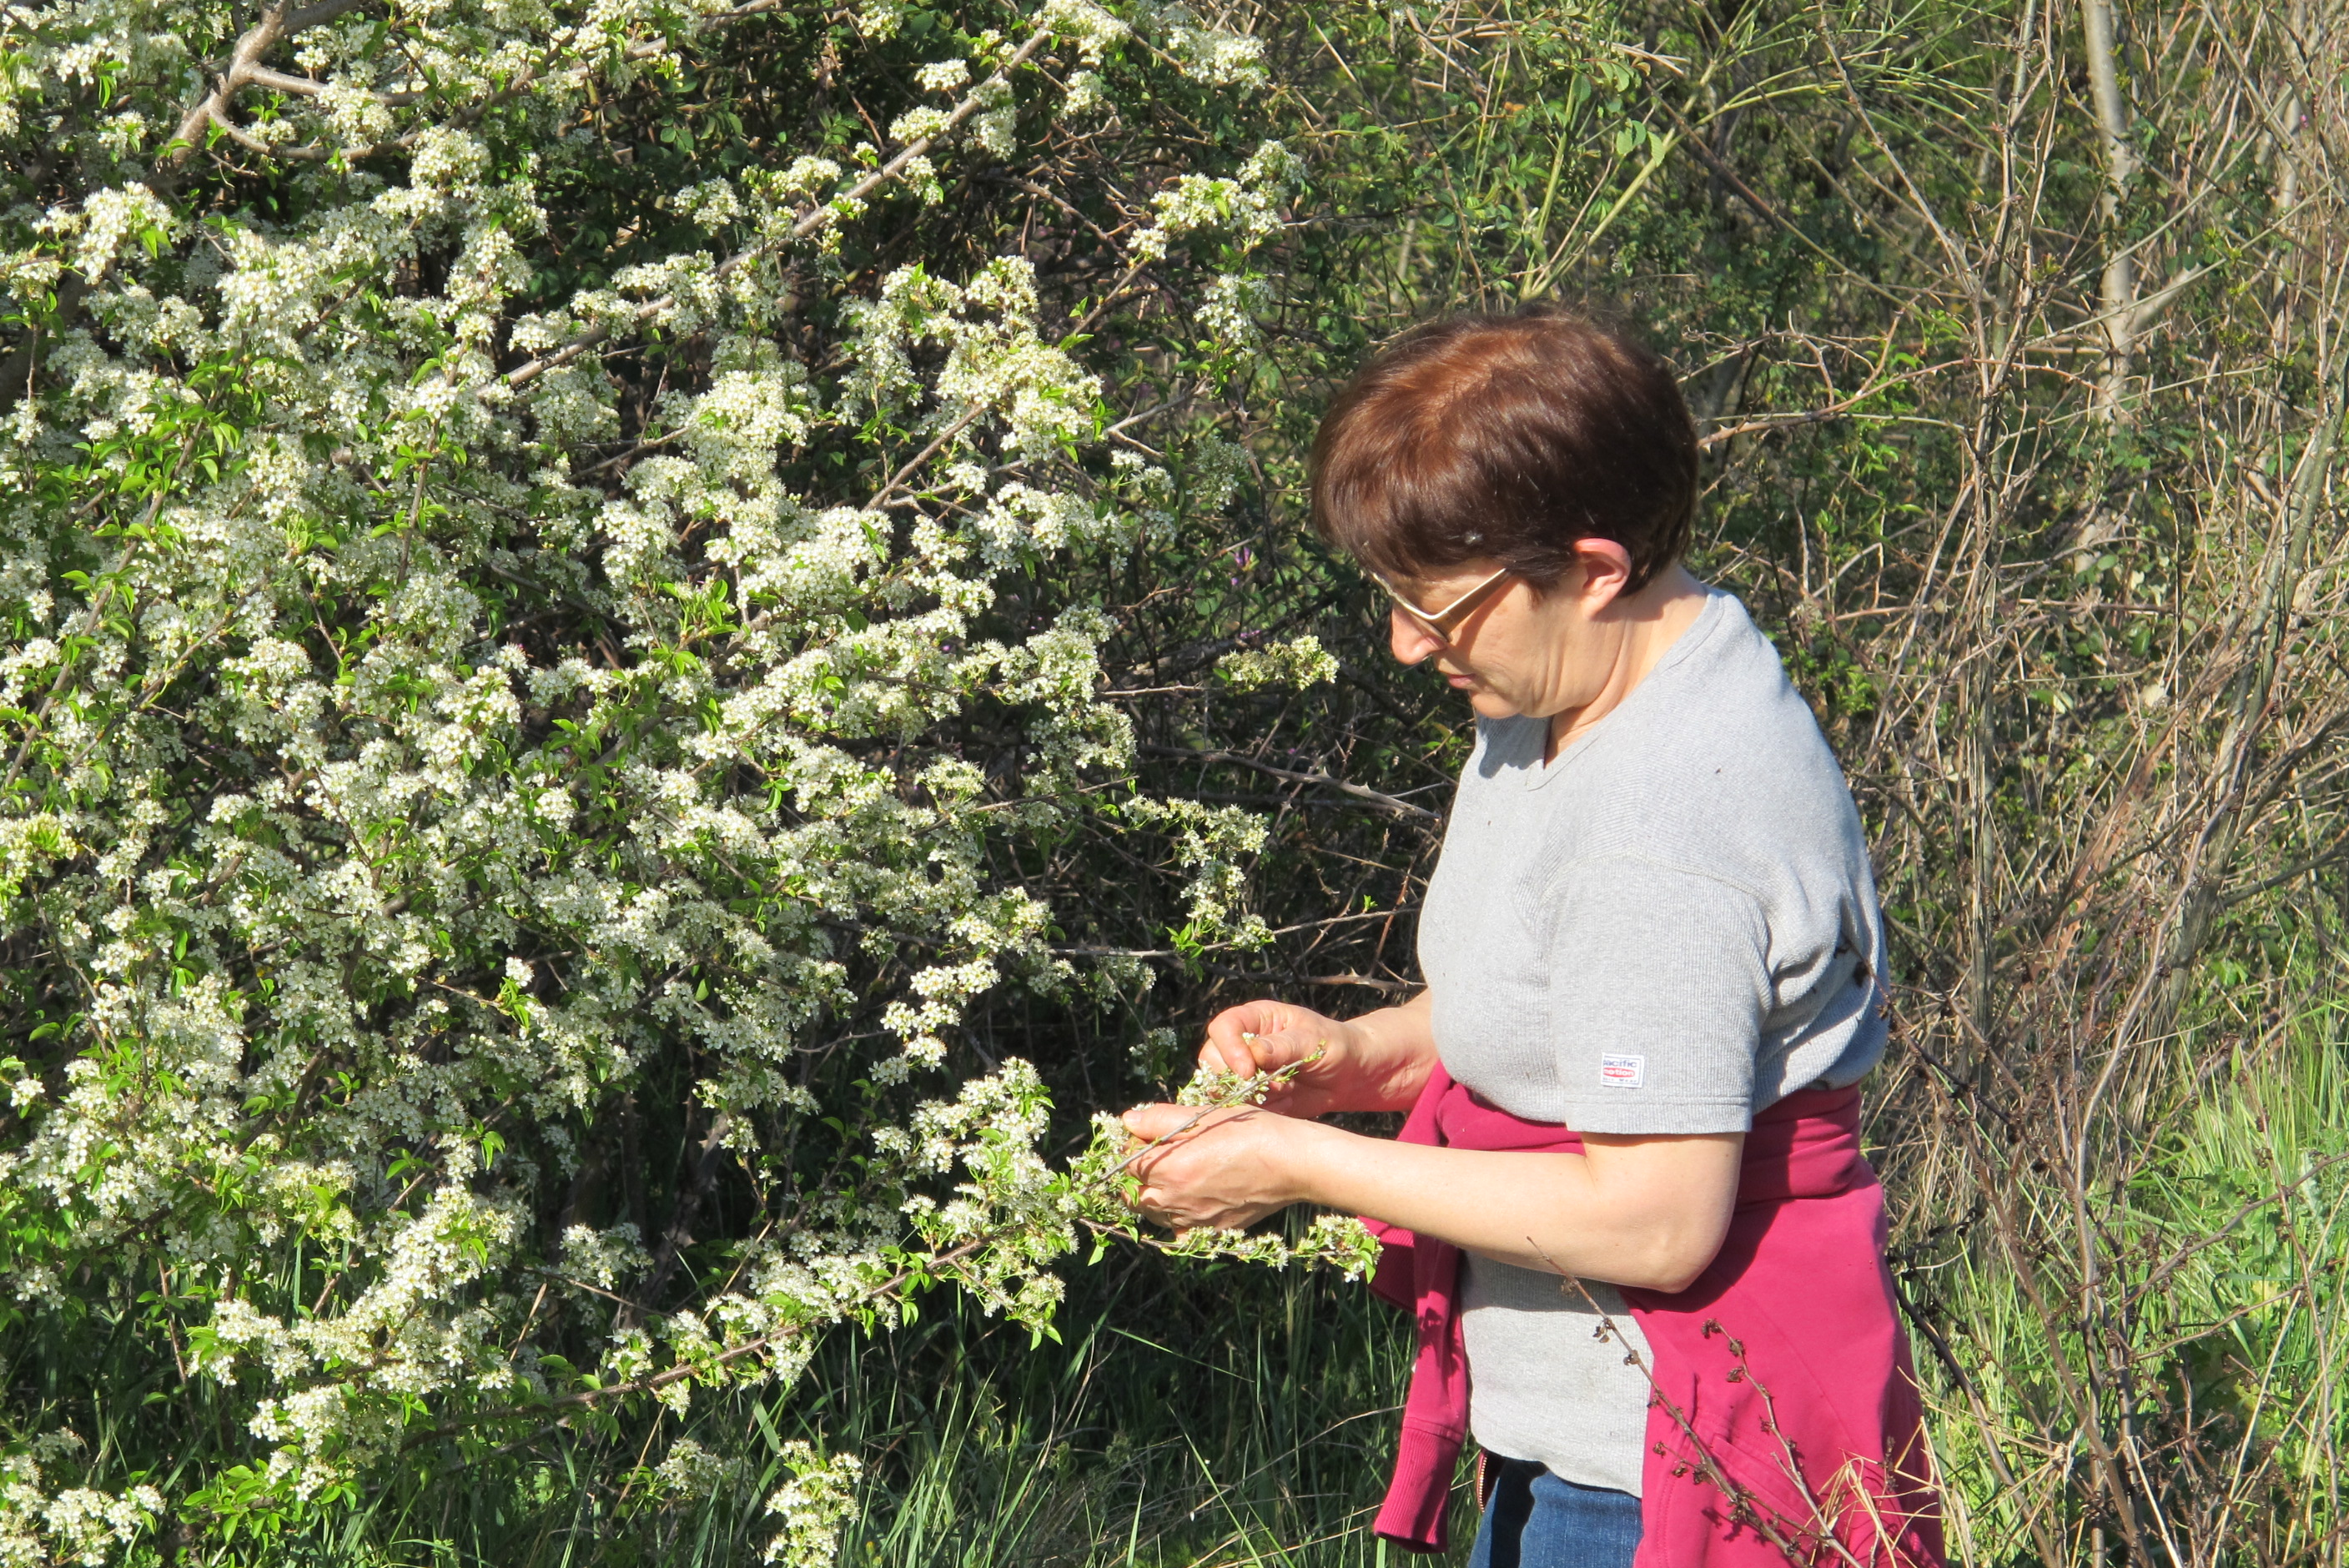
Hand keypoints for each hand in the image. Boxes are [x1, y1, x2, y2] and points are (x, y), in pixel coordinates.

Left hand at [1118, 1102, 1320, 1232]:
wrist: (1292, 1163)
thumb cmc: (1250, 1131)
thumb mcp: (1204, 1114)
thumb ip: (1160, 1119)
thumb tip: (1127, 1121)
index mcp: (1170, 1168)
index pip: (1127, 1164)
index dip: (1131, 1148)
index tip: (1144, 1138)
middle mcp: (1176, 1200)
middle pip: (1133, 1195)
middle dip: (1136, 1177)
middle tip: (1154, 1158)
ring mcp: (1194, 1220)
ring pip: (1154, 1215)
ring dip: (1153, 1197)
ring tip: (1173, 1176)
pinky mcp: (1212, 1232)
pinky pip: (1180, 1232)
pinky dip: (1177, 1220)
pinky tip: (1189, 1201)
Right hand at [1197, 993, 1434, 1116]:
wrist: (1351, 1075)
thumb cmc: (1336, 1046)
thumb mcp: (1315, 1041)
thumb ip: (1284, 1046)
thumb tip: (1255, 1051)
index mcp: (1256, 1020)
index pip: (1224, 1028)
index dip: (1228, 1048)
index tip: (1247, 1070)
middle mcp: (1244, 1044)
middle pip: (1212, 1059)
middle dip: (1230, 1077)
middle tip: (1259, 1089)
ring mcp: (1245, 1072)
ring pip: (1220, 1087)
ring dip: (1239, 1097)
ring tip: (1274, 1097)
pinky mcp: (1252, 1097)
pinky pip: (1236, 1107)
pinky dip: (1249, 1112)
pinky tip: (1273, 1108)